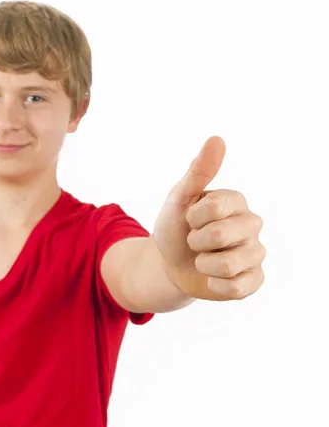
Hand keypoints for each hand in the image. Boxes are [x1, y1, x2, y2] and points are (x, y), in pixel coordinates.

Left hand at [152, 136, 265, 300]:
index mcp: (236, 201)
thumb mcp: (179, 198)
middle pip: (220, 235)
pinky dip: (214, 285)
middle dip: (195, 241)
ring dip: (203, 264)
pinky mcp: (254, 280)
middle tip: (195, 241)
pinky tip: (212, 277)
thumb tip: (217, 139)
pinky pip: (236, 288)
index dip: (192, 217)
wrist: (169, 264)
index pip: (214, 208)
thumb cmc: (176, 227)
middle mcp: (252, 224)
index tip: (189, 218)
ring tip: (203, 259)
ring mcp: (255, 253)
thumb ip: (198, 172)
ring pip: (228, 265)